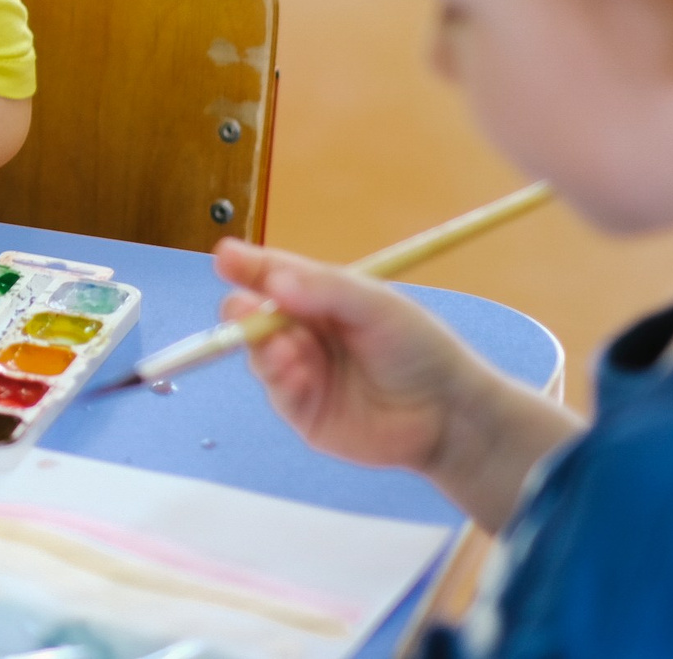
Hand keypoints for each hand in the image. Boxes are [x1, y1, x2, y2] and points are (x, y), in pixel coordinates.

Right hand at [212, 239, 494, 478]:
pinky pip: (276, 391)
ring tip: (288, 349)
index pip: (274, 274)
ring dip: (264, 347)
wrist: (448, 414)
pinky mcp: (304, 411)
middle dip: (242, 310)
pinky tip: (298, 375)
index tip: (225, 258)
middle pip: (254, 314)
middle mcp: (304, 331)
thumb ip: (326, 290)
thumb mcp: (378, 306)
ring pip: (259, 353)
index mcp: (320, 297)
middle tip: (243, 309)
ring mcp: (302, 371)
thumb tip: (274, 282)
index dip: (247, 265)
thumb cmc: (419, 348)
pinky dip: (280, 380)